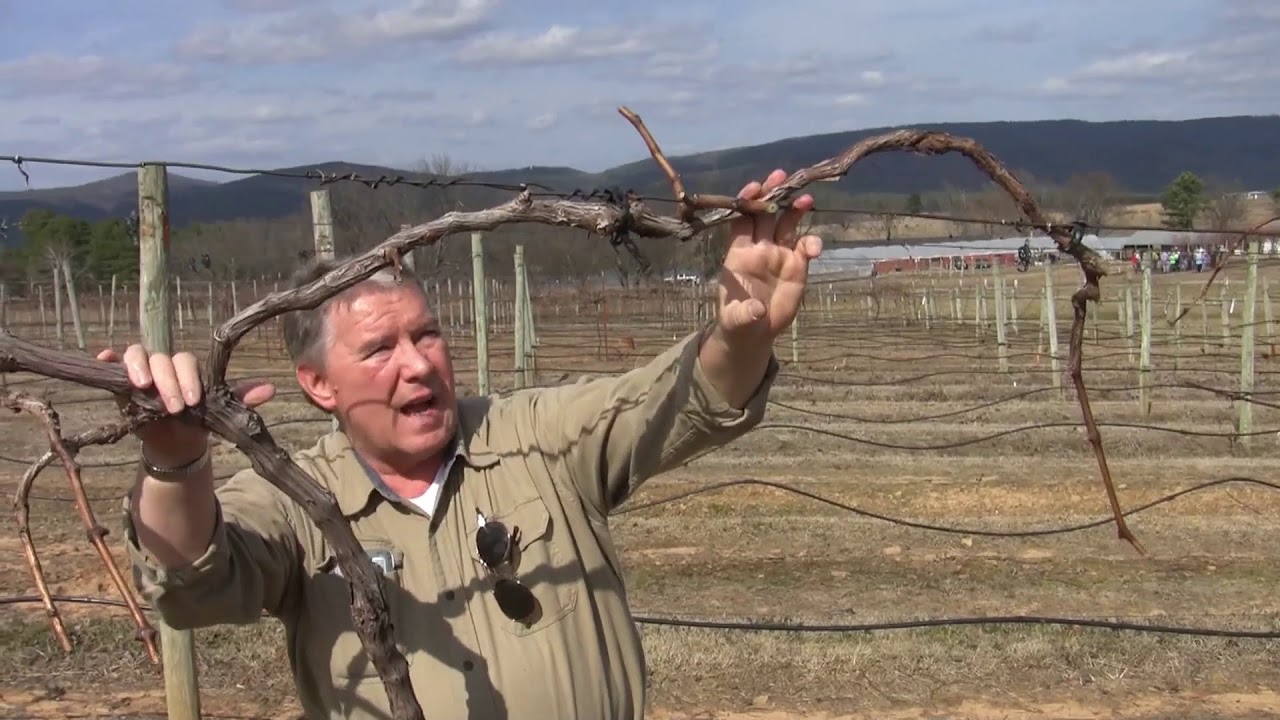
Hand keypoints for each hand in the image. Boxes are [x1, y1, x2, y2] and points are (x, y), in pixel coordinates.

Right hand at [96, 344, 275, 465]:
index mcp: (187, 368)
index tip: (194, 401)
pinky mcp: (119, 382)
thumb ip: (241, 399)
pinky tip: (104, 359)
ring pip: (137, 355)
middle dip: (167, 381)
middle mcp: (163, 364)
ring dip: (139, 368)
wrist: (176, 444)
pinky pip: (112, 365)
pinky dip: (108, 359)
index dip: (189, 378)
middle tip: (174, 407)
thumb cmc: (198, 420)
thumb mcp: (219, 411)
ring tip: (143, 388)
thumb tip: (270, 389)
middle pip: (161, 358)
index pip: (185, 360)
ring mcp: (139, 371)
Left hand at [716, 168, 822, 341]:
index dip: (747, 201)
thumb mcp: (737, 319)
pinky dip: (811, 243)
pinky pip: (805, 247)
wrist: (755, 332)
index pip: (741, 219)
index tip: (756, 187)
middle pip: (765, 214)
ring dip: (795, 210)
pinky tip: (814, 248)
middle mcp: (759, 248)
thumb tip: (757, 310)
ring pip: (787, 224)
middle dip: (773, 194)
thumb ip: (745, 313)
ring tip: (806, 199)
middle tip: (782, 175)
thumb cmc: (738, 320)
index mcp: (739, 253)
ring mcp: (779, 254)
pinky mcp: (797, 266)